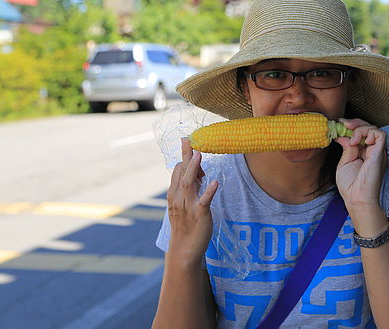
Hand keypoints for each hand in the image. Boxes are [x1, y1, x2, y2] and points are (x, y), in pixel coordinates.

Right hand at [166, 138, 218, 264]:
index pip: (177, 171)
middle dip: (185, 156)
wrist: (184, 249)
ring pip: (189, 184)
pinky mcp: (200, 214)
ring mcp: (188, 206)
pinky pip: (204, 201)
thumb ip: (190, 188)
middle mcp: (179, 198)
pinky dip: (209, 191)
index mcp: (174, 194)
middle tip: (188, 140)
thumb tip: (198, 172)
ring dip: (193, 168)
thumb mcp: (185, 203)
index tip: (191, 146)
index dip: (186, 159)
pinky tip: (214, 182)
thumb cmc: (186, 224)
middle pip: (181, 173)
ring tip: (199, 154)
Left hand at [334, 118, 386, 211]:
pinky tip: (359, 142)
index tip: (339, 123)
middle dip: (355, 122)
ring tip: (352, 139)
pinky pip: (381, 135)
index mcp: (365, 152)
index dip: (352, 125)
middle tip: (343, 124)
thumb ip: (347, 147)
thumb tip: (342, 135)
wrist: (356, 199)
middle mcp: (373, 151)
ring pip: (375, 128)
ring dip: (360, 128)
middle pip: (369, 127)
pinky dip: (369, 133)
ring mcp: (378, 152)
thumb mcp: (345, 162)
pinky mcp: (380, 154)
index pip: (362, 132)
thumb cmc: (350, 186)